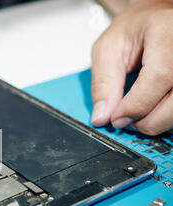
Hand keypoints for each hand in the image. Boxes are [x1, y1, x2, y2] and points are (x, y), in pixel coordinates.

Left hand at [91, 0, 172, 134]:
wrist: (156, 20)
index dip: (135, 105)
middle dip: (145, 121)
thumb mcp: (109, 49)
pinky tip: (150, 109)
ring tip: (136, 114)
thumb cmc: (136, 28)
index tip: (115, 118)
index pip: (159, 76)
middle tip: (123, 119)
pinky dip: (164, 117)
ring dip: (155, 122)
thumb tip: (102, 117)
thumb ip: (104, 83)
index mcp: (168, 32)